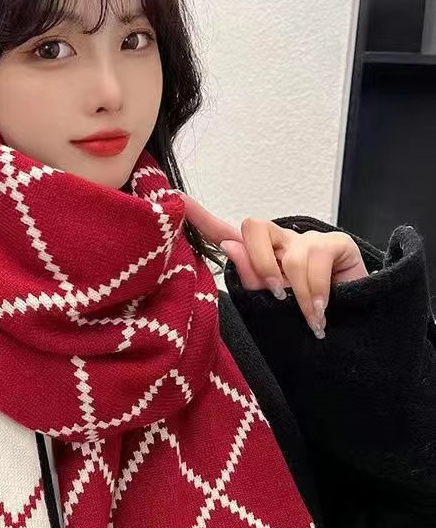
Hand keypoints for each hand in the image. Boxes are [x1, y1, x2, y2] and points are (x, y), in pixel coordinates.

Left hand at [180, 193, 368, 338]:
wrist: (350, 327)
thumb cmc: (301, 315)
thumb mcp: (270, 304)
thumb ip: (250, 278)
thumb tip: (230, 246)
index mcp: (255, 256)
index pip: (223, 233)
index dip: (201, 217)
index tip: (177, 200)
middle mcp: (278, 242)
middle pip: (254, 228)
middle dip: (260, 263)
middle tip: (274, 294)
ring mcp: (306, 240)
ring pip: (289, 254)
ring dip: (296, 292)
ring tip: (306, 316)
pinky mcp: (335, 243)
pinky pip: (316, 259)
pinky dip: (315, 291)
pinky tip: (319, 311)